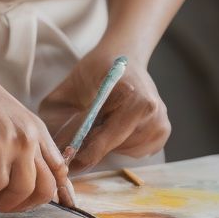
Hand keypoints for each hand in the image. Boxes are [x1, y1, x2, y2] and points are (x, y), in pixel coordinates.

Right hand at [0, 52, 69, 213]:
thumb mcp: (16, 120)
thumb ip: (31, 148)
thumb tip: (45, 188)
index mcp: (37, 132)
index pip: (56, 178)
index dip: (40, 198)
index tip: (21, 202)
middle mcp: (25, 138)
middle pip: (34, 191)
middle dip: (13, 205)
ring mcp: (2, 143)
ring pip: (5, 192)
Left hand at [39, 52, 169, 171]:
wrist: (124, 54)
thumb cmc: (96, 69)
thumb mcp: (71, 85)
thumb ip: (59, 113)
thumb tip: (55, 148)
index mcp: (132, 97)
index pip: (108, 136)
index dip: (88, 152)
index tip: (72, 162)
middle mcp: (151, 110)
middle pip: (117, 145)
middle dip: (95, 147)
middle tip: (78, 143)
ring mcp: (160, 121)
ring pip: (126, 151)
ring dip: (110, 144)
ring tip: (101, 124)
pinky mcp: (163, 131)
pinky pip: (138, 151)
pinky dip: (123, 144)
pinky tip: (116, 127)